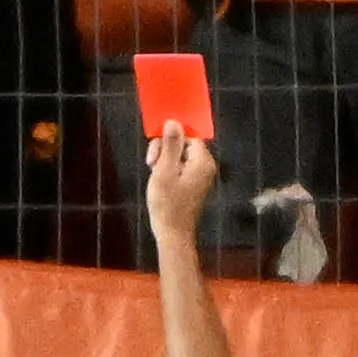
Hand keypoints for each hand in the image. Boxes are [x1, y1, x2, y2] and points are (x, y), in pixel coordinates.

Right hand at [144, 125, 217, 249]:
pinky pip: (182, 169)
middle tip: (151, 165)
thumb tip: (173, 121)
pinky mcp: (195, 187)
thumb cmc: (168, 204)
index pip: (187, 136)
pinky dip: (170, 172)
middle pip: (184, 145)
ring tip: (155, 177)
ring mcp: (202, 178)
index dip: (169, 141)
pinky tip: (160, 183)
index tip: (154, 155)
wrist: (173, 235)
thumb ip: (170, 145)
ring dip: (165, 162)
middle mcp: (206, 167)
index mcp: (202, 161)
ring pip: (181, 157)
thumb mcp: (164, 170)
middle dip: (165, 151)